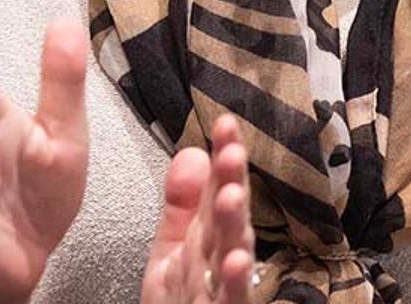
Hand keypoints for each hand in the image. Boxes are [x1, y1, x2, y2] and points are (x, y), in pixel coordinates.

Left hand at [141, 114, 256, 303]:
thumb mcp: (172, 254)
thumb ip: (182, 206)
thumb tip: (193, 152)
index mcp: (206, 246)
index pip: (217, 194)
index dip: (224, 159)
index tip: (226, 124)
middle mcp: (220, 269)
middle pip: (228, 224)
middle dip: (231, 185)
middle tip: (230, 153)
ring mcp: (223, 298)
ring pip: (231, 263)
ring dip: (234, 231)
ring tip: (232, 198)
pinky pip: (229, 303)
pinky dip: (236, 286)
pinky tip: (238, 264)